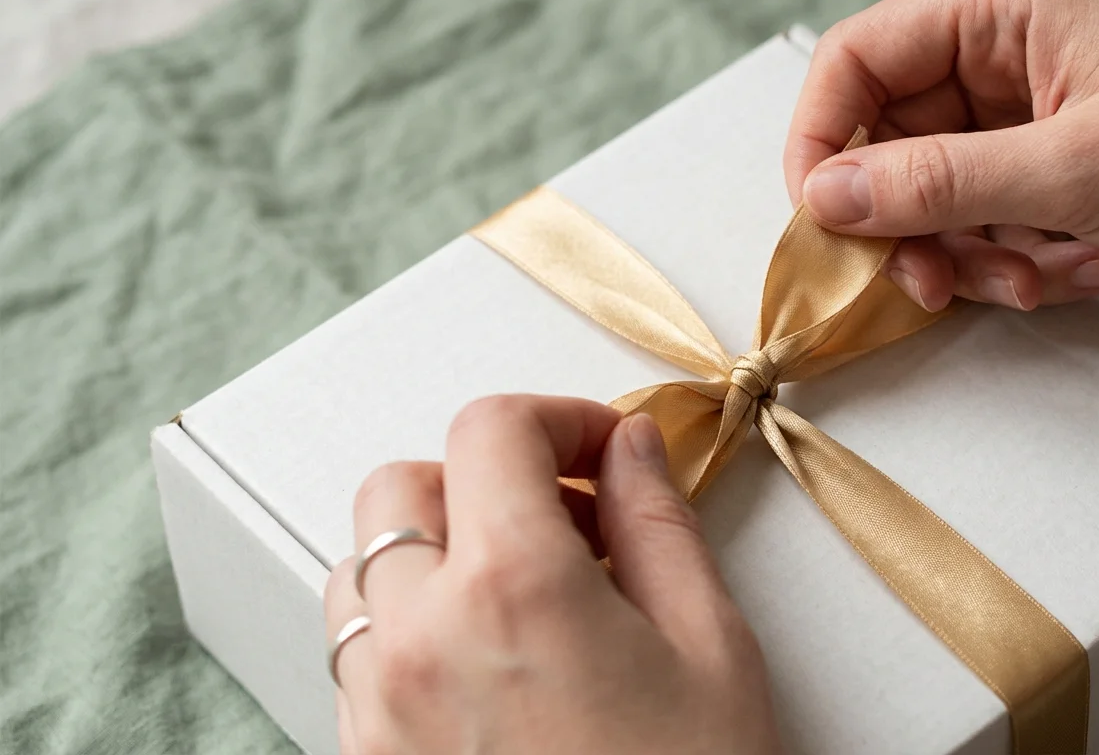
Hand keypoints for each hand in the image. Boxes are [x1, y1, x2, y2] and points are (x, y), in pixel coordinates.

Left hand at [324, 395, 780, 754]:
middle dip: (481, 476)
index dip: (556, 417)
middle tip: (566, 517)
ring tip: (524, 592)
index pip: (492, 432)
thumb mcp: (711, 646)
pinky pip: (359, 656)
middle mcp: (422, 639)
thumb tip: (631, 446)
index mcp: (515, 589)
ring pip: (363, 569)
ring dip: (434, 550)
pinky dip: (412, 626)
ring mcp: (379, 708)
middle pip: (401, 486)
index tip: (602, 446)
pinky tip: (493, 663)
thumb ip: (659, 523)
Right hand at [787, 0, 1098, 308]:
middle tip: (929, 279)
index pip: (862, 58)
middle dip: (911, 221)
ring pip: (941, 196)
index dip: (825, 136)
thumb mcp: (1072, 166)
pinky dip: (1020, 262)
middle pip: (894, 139)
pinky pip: (993, 225)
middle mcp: (1011, 57)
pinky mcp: (1062, 173)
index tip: (823, 215)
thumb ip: (936, 182)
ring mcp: (1035, 117)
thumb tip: (828, 197)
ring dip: (973, 255)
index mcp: (1007, 10)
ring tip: (1033, 279)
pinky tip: (1083, 269)